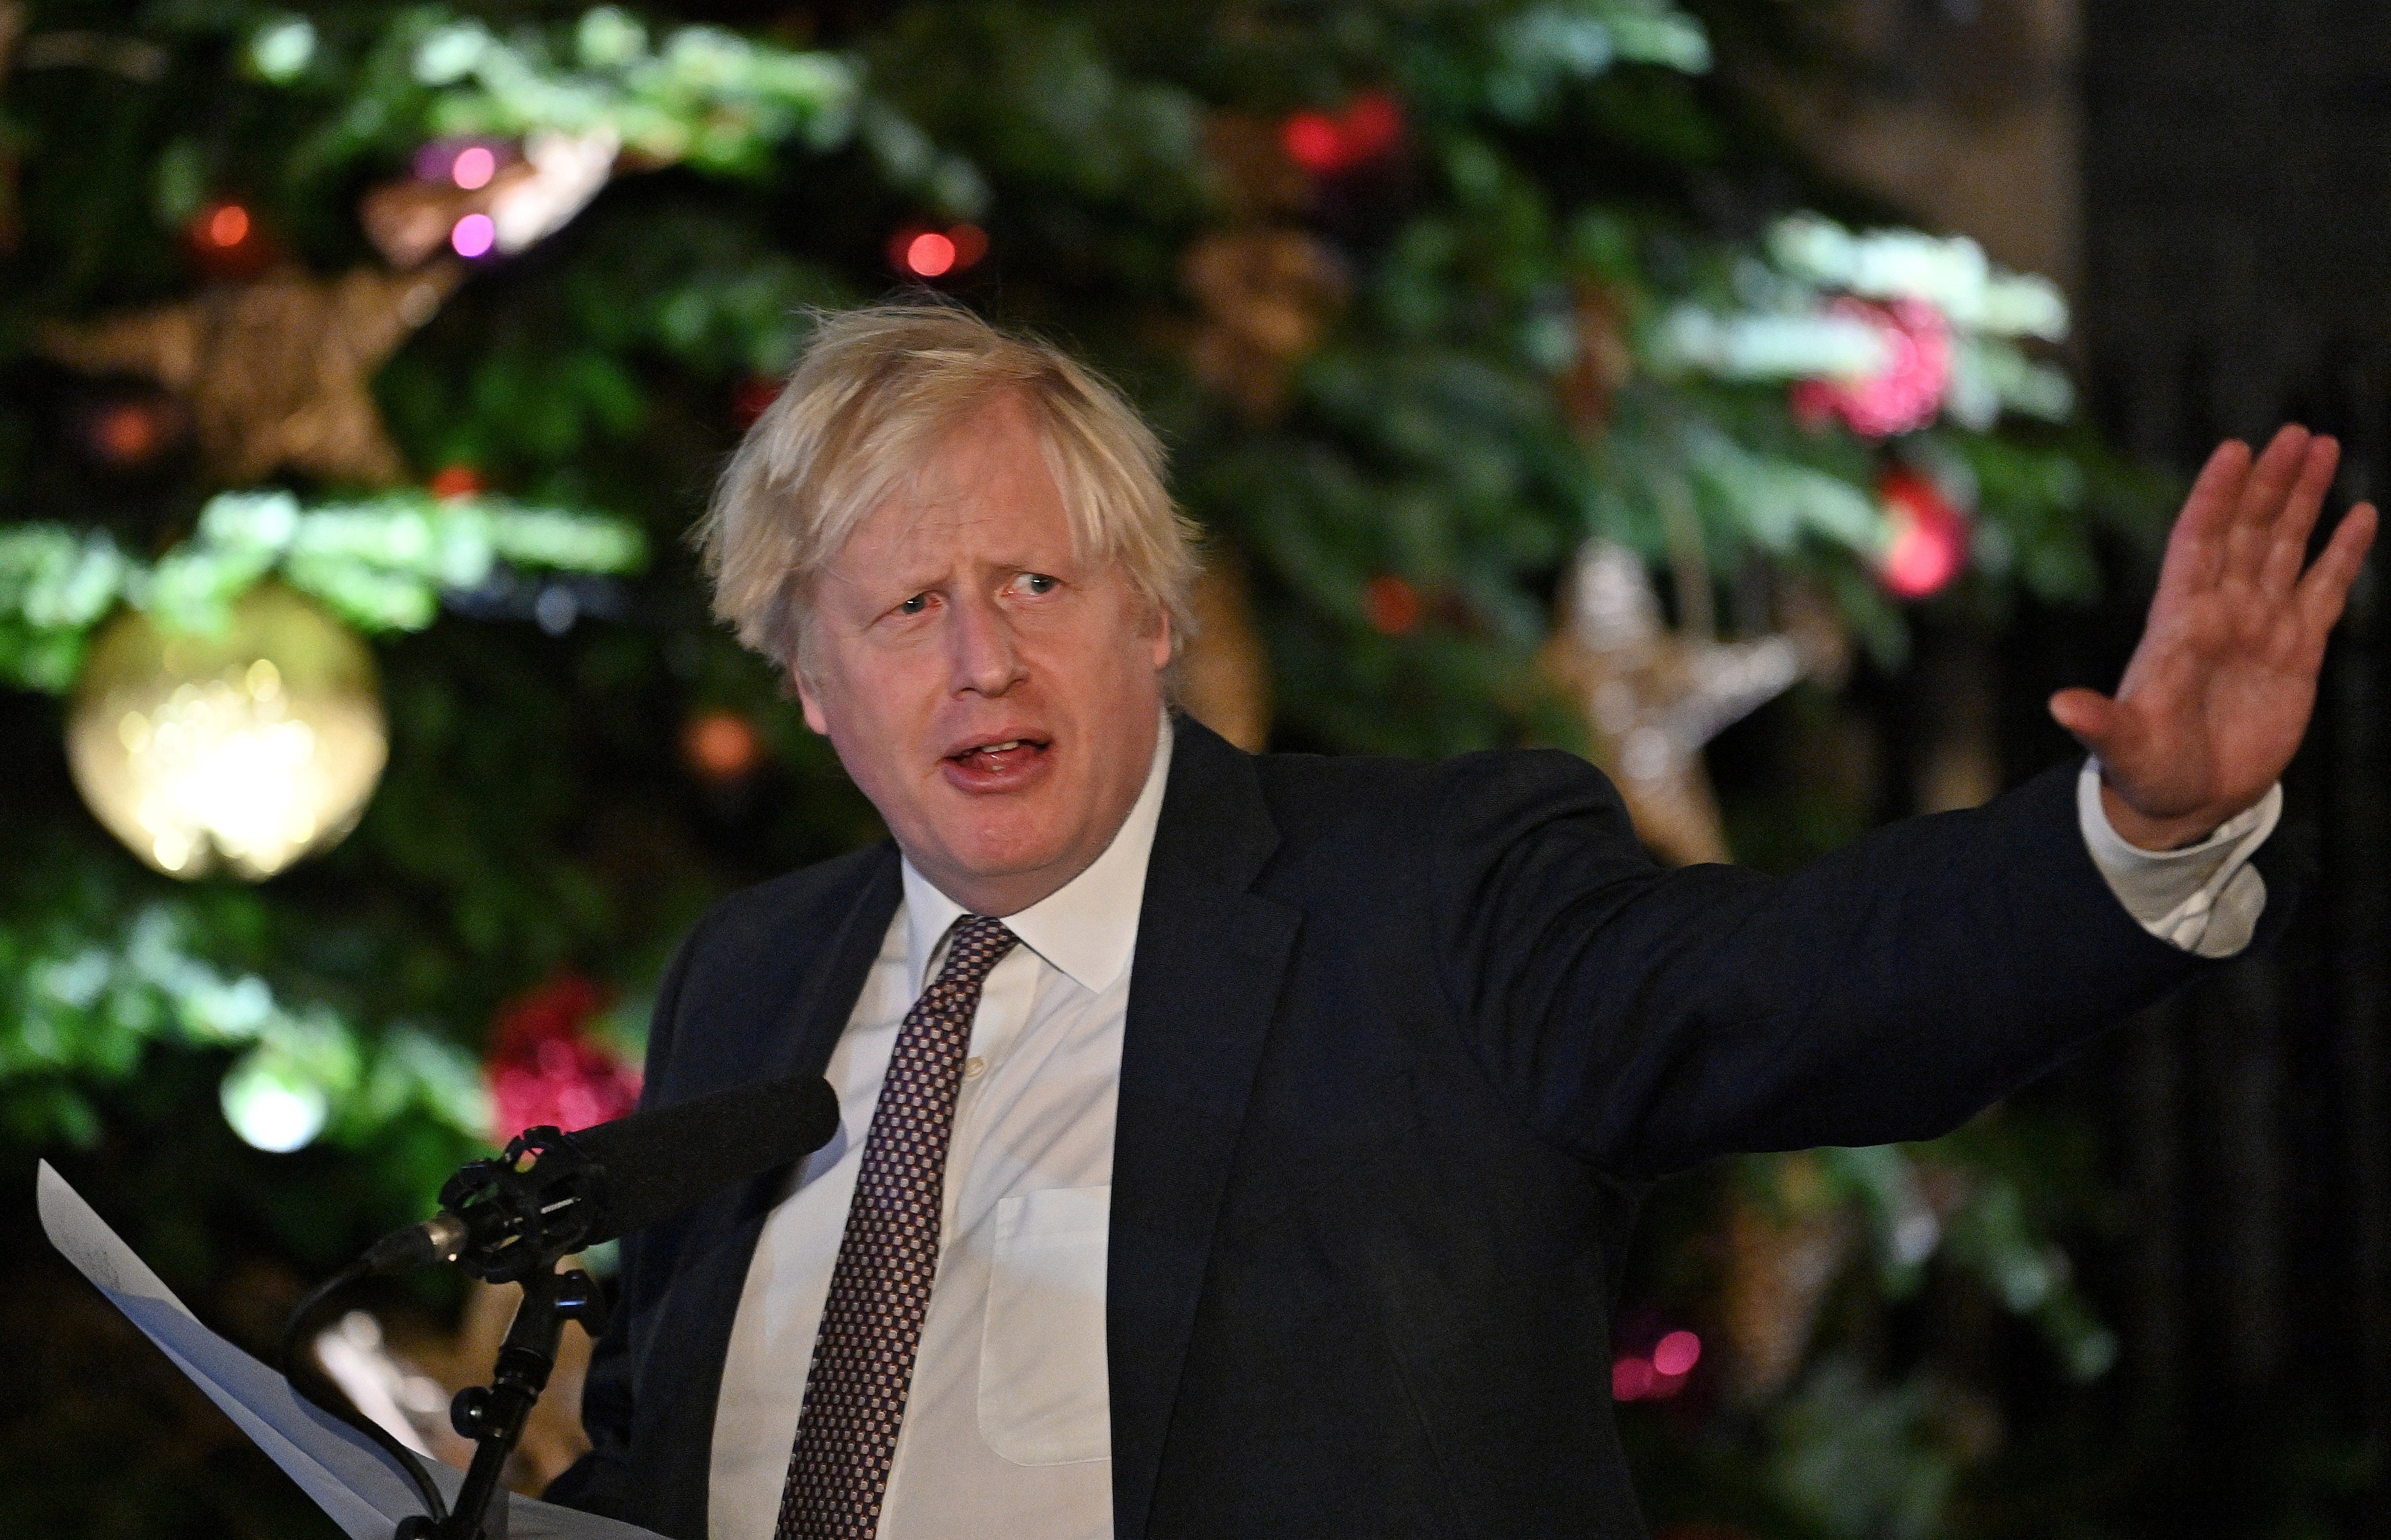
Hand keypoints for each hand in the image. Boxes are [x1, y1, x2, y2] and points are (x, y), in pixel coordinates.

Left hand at [2049, 425, 2376, 850]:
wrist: (2186, 799)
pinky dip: (2344, 554)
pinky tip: (2362, 515)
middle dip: (2270, 482)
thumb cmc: (2145, 769)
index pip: (2199, 542)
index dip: (2216, 497)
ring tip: (2325, 447)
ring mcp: (2261, 626)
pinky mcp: (2298, 651)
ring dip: (2305, 500)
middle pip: (2248, 531)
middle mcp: (2222, 612)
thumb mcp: (2122, 746)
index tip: (2235, 450)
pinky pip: (2325, 590)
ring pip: (2286, 547)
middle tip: (2296, 433)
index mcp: (2179, 622)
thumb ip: (2099, 722)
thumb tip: (2060, 706)